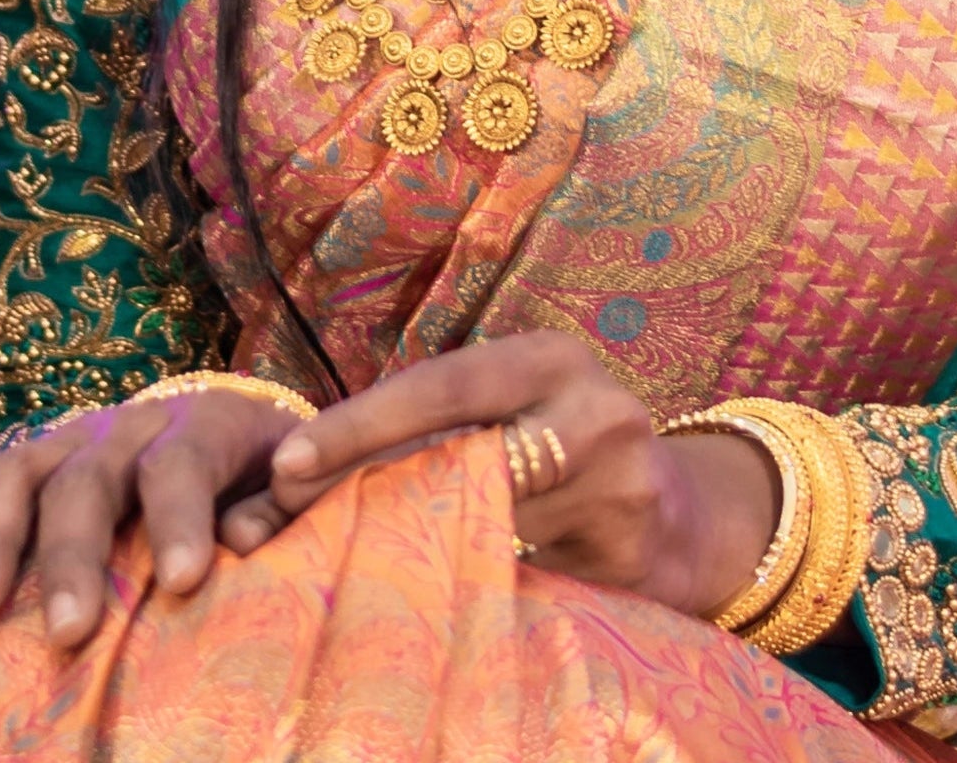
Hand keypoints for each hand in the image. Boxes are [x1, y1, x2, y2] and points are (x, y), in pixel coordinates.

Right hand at [0, 387, 304, 646]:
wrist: (227, 433)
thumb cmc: (265, 480)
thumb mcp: (297, 484)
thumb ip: (284, 508)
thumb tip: (249, 539)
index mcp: (200, 425)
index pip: (184, 462)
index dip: (181, 517)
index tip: (183, 579)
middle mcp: (120, 425)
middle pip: (87, 479)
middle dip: (76, 555)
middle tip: (72, 630)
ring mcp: (57, 442)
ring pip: (10, 475)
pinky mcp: (9, 466)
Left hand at [246, 328, 779, 620]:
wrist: (680, 522)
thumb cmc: (561, 466)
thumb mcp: (506, 426)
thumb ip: (421, 441)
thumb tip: (277, 487)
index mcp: (546, 359)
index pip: (440, 383)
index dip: (360, 423)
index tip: (285, 463)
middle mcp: (591, 403)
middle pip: (462, 445)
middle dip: (366, 483)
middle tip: (284, 519)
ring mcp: (620, 474)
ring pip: (490, 515)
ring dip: (410, 546)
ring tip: (341, 565)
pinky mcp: (634, 543)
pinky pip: (531, 569)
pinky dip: (472, 583)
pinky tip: (431, 598)